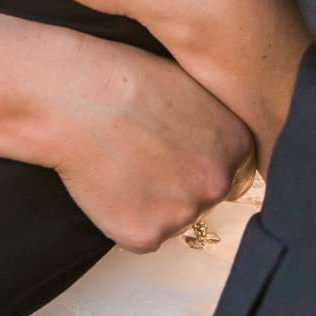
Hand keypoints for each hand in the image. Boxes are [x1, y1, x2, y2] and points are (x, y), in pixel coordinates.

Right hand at [49, 42, 255, 252]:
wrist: (78, 96)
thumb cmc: (126, 79)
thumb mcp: (193, 87)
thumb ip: (215, 123)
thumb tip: (216, 145)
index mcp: (238, 145)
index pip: (230, 172)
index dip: (196, 163)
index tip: (170, 150)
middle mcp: (219, 183)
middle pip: (204, 200)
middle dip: (177, 185)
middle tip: (141, 156)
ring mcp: (184, 213)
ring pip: (171, 219)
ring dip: (150, 203)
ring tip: (121, 163)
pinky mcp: (146, 235)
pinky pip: (138, 235)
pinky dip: (121, 217)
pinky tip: (107, 182)